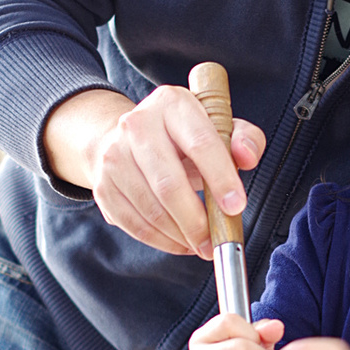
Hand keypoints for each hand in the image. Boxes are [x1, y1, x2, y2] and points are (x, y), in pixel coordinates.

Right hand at [43, 87, 264, 257]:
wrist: (128, 138)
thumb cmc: (184, 137)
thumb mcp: (219, 126)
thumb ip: (245, 139)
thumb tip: (246, 157)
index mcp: (172, 104)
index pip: (200, 143)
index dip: (220, 178)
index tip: (235, 207)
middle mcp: (136, 125)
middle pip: (168, 184)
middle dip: (196, 221)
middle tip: (215, 243)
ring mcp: (114, 156)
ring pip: (151, 209)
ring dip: (181, 236)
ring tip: (202, 245)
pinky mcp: (103, 186)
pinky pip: (135, 224)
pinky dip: (162, 241)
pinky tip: (180, 243)